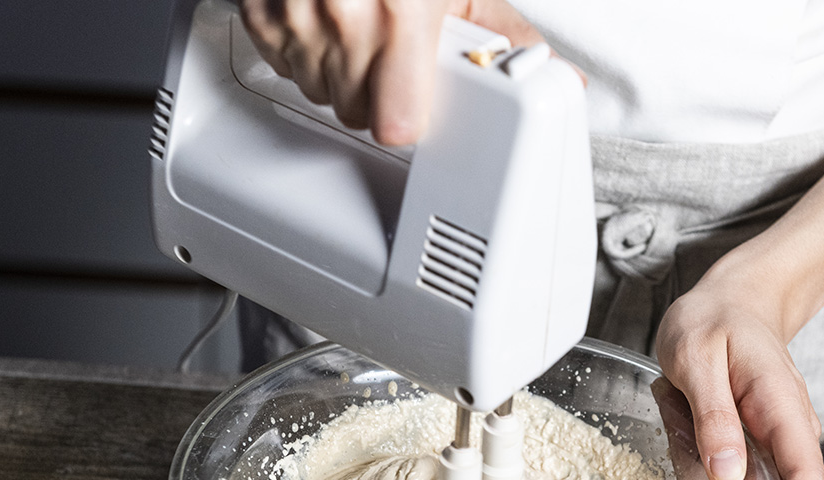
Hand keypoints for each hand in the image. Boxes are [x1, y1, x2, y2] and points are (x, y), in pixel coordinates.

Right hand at [238, 0, 547, 144]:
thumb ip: (506, 34)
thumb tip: (560, 77)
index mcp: (400, 13)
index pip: (396, 123)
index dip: (410, 117)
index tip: (418, 104)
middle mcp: (343, 15)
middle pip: (357, 112)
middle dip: (377, 92)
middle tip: (393, 54)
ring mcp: (296, 15)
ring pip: (320, 92)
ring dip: (340, 73)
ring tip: (360, 30)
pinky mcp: (263, 13)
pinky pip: (283, 64)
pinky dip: (302, 49)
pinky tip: (324, 20)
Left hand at [654, 266, 823, 479]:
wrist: (730, 301)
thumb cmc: (713, 320)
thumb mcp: (698, 357)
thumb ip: (712, 415)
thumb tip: (727, 477)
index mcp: (783, 409)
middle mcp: (787, 432)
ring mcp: (770, 441)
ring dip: (698, 464)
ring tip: (677, 406)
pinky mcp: (748, 446)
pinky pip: (725, 475)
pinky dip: (697, 462)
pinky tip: (679, 421)